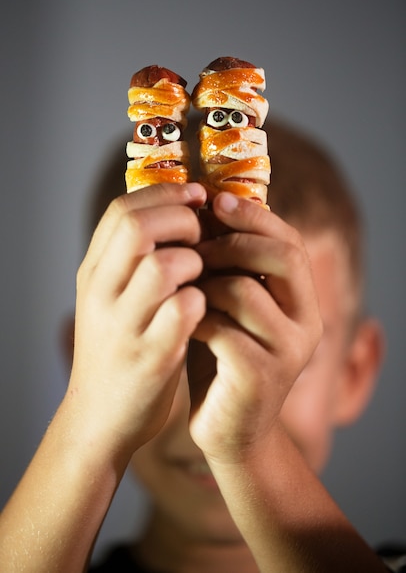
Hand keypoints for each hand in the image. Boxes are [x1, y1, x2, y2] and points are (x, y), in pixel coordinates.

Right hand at [68, 183, 206, 459]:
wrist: (100, 417)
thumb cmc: (118, 347)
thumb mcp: (110, 297)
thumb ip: (131, 258)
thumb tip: (177, 209)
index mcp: (93, 273)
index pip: (122, 210)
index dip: (165, 194)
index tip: (197, 195)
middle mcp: (101, 294)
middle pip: (139, 228)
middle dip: (182, 220)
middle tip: (202, 235)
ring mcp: (125, 326)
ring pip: (165, 266)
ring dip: (196, 262)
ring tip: (202, 275)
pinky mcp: (152, 357)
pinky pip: (186, 309)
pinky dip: (203, 300)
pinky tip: (206, 308)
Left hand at [188, 192, 322, 463]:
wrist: (229, 430)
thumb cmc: (223, 359)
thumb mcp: (231, 307)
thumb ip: (230, 268)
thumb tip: (205, 209)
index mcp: (302, 301)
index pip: (289, 241)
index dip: (254, 216)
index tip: (215, 201)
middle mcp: (306, 323)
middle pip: (281, 256)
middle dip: (231, 242)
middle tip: (195, 246)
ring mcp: (288, 352)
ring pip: (244, 290)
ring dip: (205, 283)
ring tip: (185, 290)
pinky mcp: (260, 378)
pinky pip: (222, 329)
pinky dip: (195, 319)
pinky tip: (183, 325)